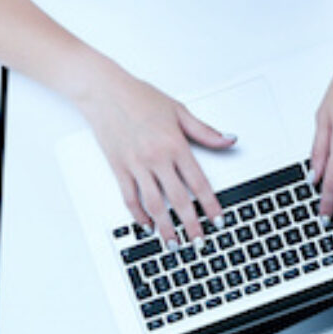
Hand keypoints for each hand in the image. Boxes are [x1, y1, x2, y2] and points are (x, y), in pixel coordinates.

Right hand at [74, 64, 233, 245]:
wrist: (103, 90)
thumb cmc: (139, 97)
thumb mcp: (178, 111)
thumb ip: (205, 131)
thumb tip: (229, 140)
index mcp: (175, 145)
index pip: (199, 183)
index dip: (210, 205)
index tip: (217, 220)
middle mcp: (156, 158)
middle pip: (178, 200)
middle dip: (190, 225)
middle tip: (198, 241)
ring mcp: (136, 165)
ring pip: (154, 204)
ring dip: (165, 227)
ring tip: (173, 243)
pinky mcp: (119, 167)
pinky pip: (130, 198)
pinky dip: (138, 215)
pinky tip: (147, 225)